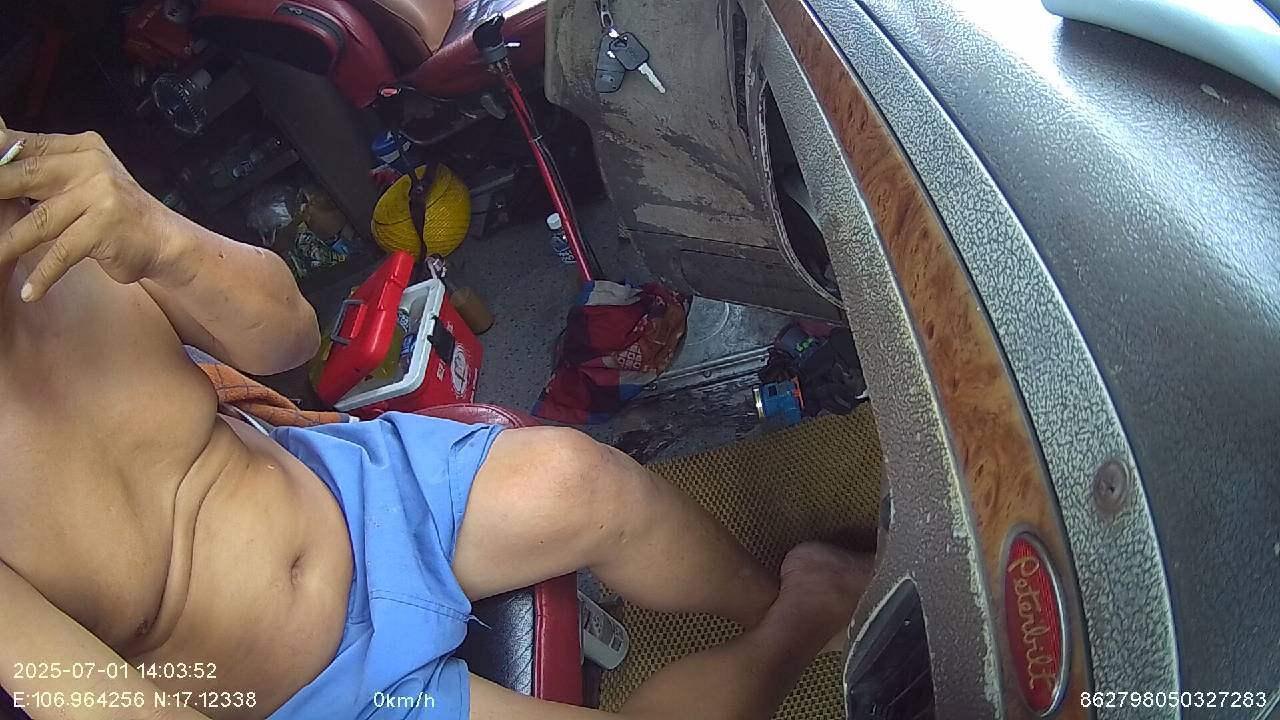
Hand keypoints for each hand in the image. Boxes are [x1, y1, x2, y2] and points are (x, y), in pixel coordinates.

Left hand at [0, 124, 179, 301]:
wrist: (166, 240)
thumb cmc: (116, 214)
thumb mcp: (84, 182)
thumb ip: (46, 170)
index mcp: (81, 147)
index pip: (25, 145)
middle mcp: (91, 165)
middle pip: (24, 175)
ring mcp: (100, 195)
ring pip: (37, 221)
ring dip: (8, 245)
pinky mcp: (104, 228)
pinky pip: (61, 253)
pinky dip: (43, 276)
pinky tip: (30, 292)